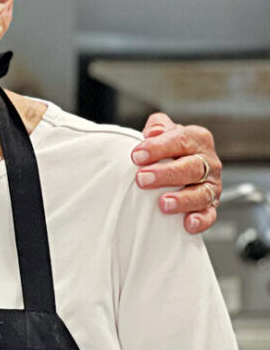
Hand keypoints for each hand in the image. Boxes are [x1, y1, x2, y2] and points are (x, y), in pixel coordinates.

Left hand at [131, 112, 220, 233]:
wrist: (177, 163)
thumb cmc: (167, 147)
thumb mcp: (162, 130)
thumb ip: (158, 126)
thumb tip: (154, 132)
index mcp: (197, 139)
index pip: (180, 140)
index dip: (158, 148)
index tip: (137, 156)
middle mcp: (208, 162)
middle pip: (192, 167)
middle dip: (166, 174)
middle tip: (142, 179)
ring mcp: (211, 185)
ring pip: (202, 193)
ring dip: (182, 200)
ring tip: (163, 204)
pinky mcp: (211, 205)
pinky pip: (210, 214)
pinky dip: (201, 220)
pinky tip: (188, 224)